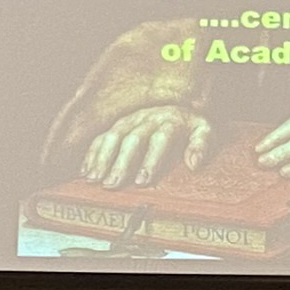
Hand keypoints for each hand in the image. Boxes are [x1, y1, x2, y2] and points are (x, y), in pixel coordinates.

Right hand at [85, 104, 208, 188]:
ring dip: (102, 159)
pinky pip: (102, 136)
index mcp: (170, 121)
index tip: (143, 180)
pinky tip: (86, 170)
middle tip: (113, 184)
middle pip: (133, 140)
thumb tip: (194, 163)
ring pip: (113, 137)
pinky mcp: (118, 125)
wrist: (176, 105)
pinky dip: (92, 153)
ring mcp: (131, 120)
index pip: (160, 140)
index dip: (150, 161)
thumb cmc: (189, 125)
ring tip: (95, 179)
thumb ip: (201, 145)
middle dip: (121, 163)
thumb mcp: (204, 131)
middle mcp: (148, 119)